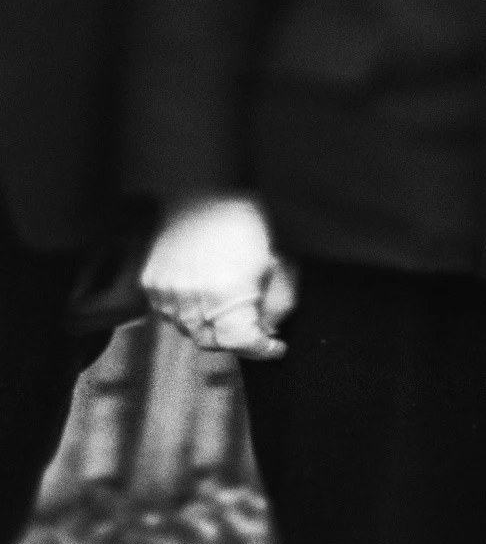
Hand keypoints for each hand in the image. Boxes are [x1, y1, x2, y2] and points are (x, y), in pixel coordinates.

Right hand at [140, 196, 295, 360]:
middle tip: (253, 329)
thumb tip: (268, 332)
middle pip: (213, 343)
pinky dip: (187, 313)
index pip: (241, 343)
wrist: (204, 194)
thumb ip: (276, 306)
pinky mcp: (151, 284)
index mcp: (227, 295)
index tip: (276, 347)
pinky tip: (204, 295)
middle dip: (236, 341)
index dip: (261, 349)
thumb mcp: (275, 267)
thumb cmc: (245, 227)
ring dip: (211, 327)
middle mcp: (192, 298)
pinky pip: (169, 314)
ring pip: (189, 330)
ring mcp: (166, 293)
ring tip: (228, 306)